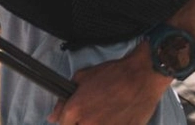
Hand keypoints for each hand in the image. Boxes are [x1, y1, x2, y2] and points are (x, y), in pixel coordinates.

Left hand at [48, 43, 173, 124]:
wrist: (141, 76)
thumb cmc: (114, 74)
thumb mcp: (83, 77)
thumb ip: (64, 100)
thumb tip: (52, 117)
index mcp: (75, 109)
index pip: (63, 124)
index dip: (70, 120)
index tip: (76, 117)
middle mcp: (87, 123)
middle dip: (83, 122)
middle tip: (96, 112)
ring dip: (97, 123)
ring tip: (107, 114)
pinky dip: (112, 124)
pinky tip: (116, 118)